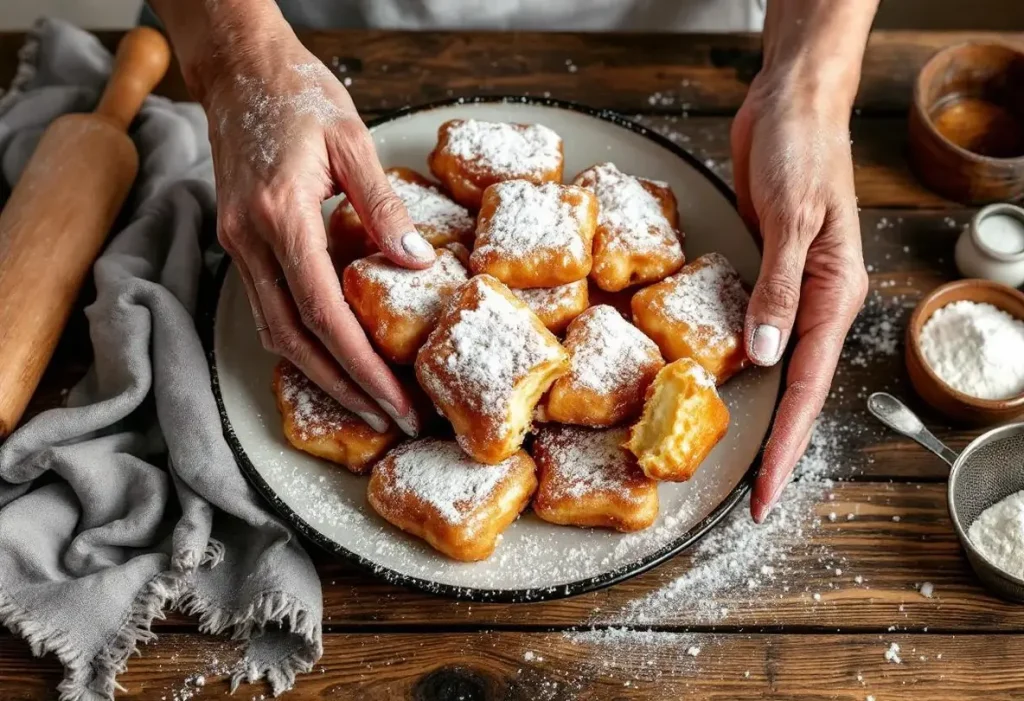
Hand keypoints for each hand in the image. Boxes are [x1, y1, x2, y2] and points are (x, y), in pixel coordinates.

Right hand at [198, 24, 434, 434]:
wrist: (239, 66)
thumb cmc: (298, 92)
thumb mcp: (352, 140)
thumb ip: (382, 206)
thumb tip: (415, 263)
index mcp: (280, 215)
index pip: (324, 314)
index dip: (363, 367)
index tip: (398, 401)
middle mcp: (249, 239)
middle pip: (294, 340)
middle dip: (345, 388)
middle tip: (391, 420)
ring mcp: (237, 243)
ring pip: (274, 332)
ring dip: (321, 374)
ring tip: (369, 401)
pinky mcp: (238, 241)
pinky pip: (268, 307)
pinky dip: (302, 342)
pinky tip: (334, 358)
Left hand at [731, 73, 868, 521]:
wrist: (789, 105)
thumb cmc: (801, 151)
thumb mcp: (794, 220)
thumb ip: (780, 290)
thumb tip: (766, 357)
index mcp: (836, 295)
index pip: (809, 385)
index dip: (786, 443)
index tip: (765, 488)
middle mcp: (817, 302)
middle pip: (796, 389)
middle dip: (777, 444)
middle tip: (751, 497)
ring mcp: (791, 290)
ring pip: (777, 366)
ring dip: (761, 413)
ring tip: (736, 460)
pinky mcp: (765, 274)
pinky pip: (754, 331)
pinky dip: (741, 364)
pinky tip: (722, 387)